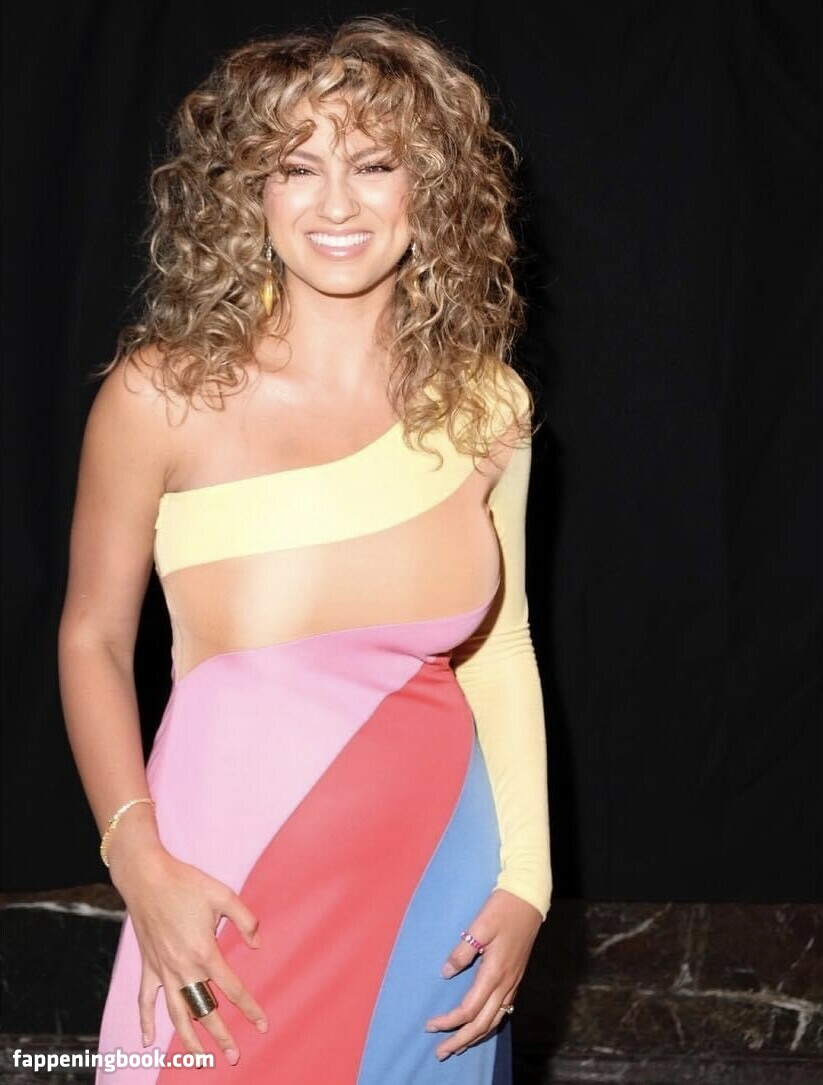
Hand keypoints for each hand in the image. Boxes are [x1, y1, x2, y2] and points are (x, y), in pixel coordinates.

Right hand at [112, 845, 268, 1066]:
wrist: (147, 877)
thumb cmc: (186, 883)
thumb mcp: (223, 894)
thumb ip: (245, 919)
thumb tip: (258, 944)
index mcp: (204, 952)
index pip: (232, 989)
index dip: (249, 1008)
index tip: (262, 1024)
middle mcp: (183, 968)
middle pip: (204, 1011)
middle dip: (221, 1037)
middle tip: (234, 1057)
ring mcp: (163, 970)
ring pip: (177, 1014)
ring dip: (188, 1040)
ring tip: (199, 1061)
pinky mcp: (148, 966)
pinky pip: (145, 1001)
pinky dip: (146, 1021)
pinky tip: (148, 1041)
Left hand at [424, 888, 541, 1060]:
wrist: (528, 900)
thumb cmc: (502, 909)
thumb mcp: (479, 925)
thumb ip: (463, 951)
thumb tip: (446, 973)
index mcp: (494, 972)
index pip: (469, 1009)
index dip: (449, 1021)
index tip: (430, 1026)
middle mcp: (505, 983)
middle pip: (482, 1023)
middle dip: (460, 1040)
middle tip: (440, 1052)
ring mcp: (513, 982)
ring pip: (494, 1021)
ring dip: (475, 1037)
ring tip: (458, 1046)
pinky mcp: (516, 978)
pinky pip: (503, 1011)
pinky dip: (489, 1025)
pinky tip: (481, 1027)